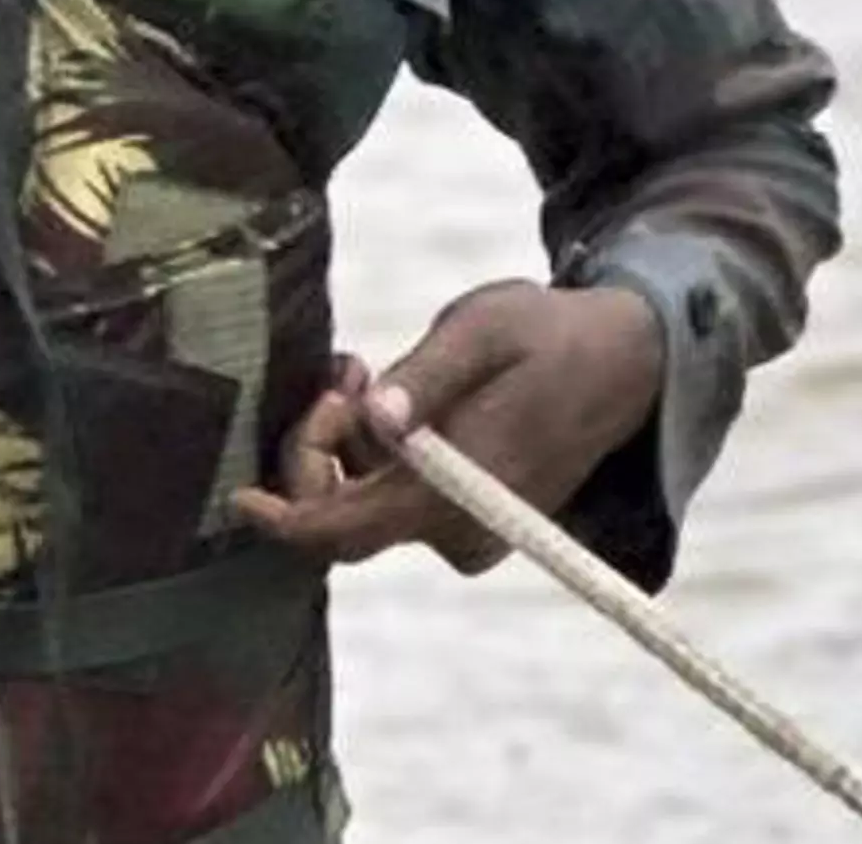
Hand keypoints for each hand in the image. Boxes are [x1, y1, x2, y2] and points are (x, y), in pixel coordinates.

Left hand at [233, 280, 664, 573]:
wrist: (625, 363)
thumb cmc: (548, 336)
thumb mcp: (484, 331)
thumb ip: (428, 379)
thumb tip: (377, 421)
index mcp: (460, 491)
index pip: (349, 529)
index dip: (285, 520)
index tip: (237, 494)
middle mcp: (461, 528)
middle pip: (342, 515)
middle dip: (317, 445)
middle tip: (349, 370)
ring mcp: (468, 528)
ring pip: (361, 500)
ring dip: (344, 439)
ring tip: (367, 368)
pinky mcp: (468, 514)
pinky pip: (391, 493)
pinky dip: (370, 449)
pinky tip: (384, 393)